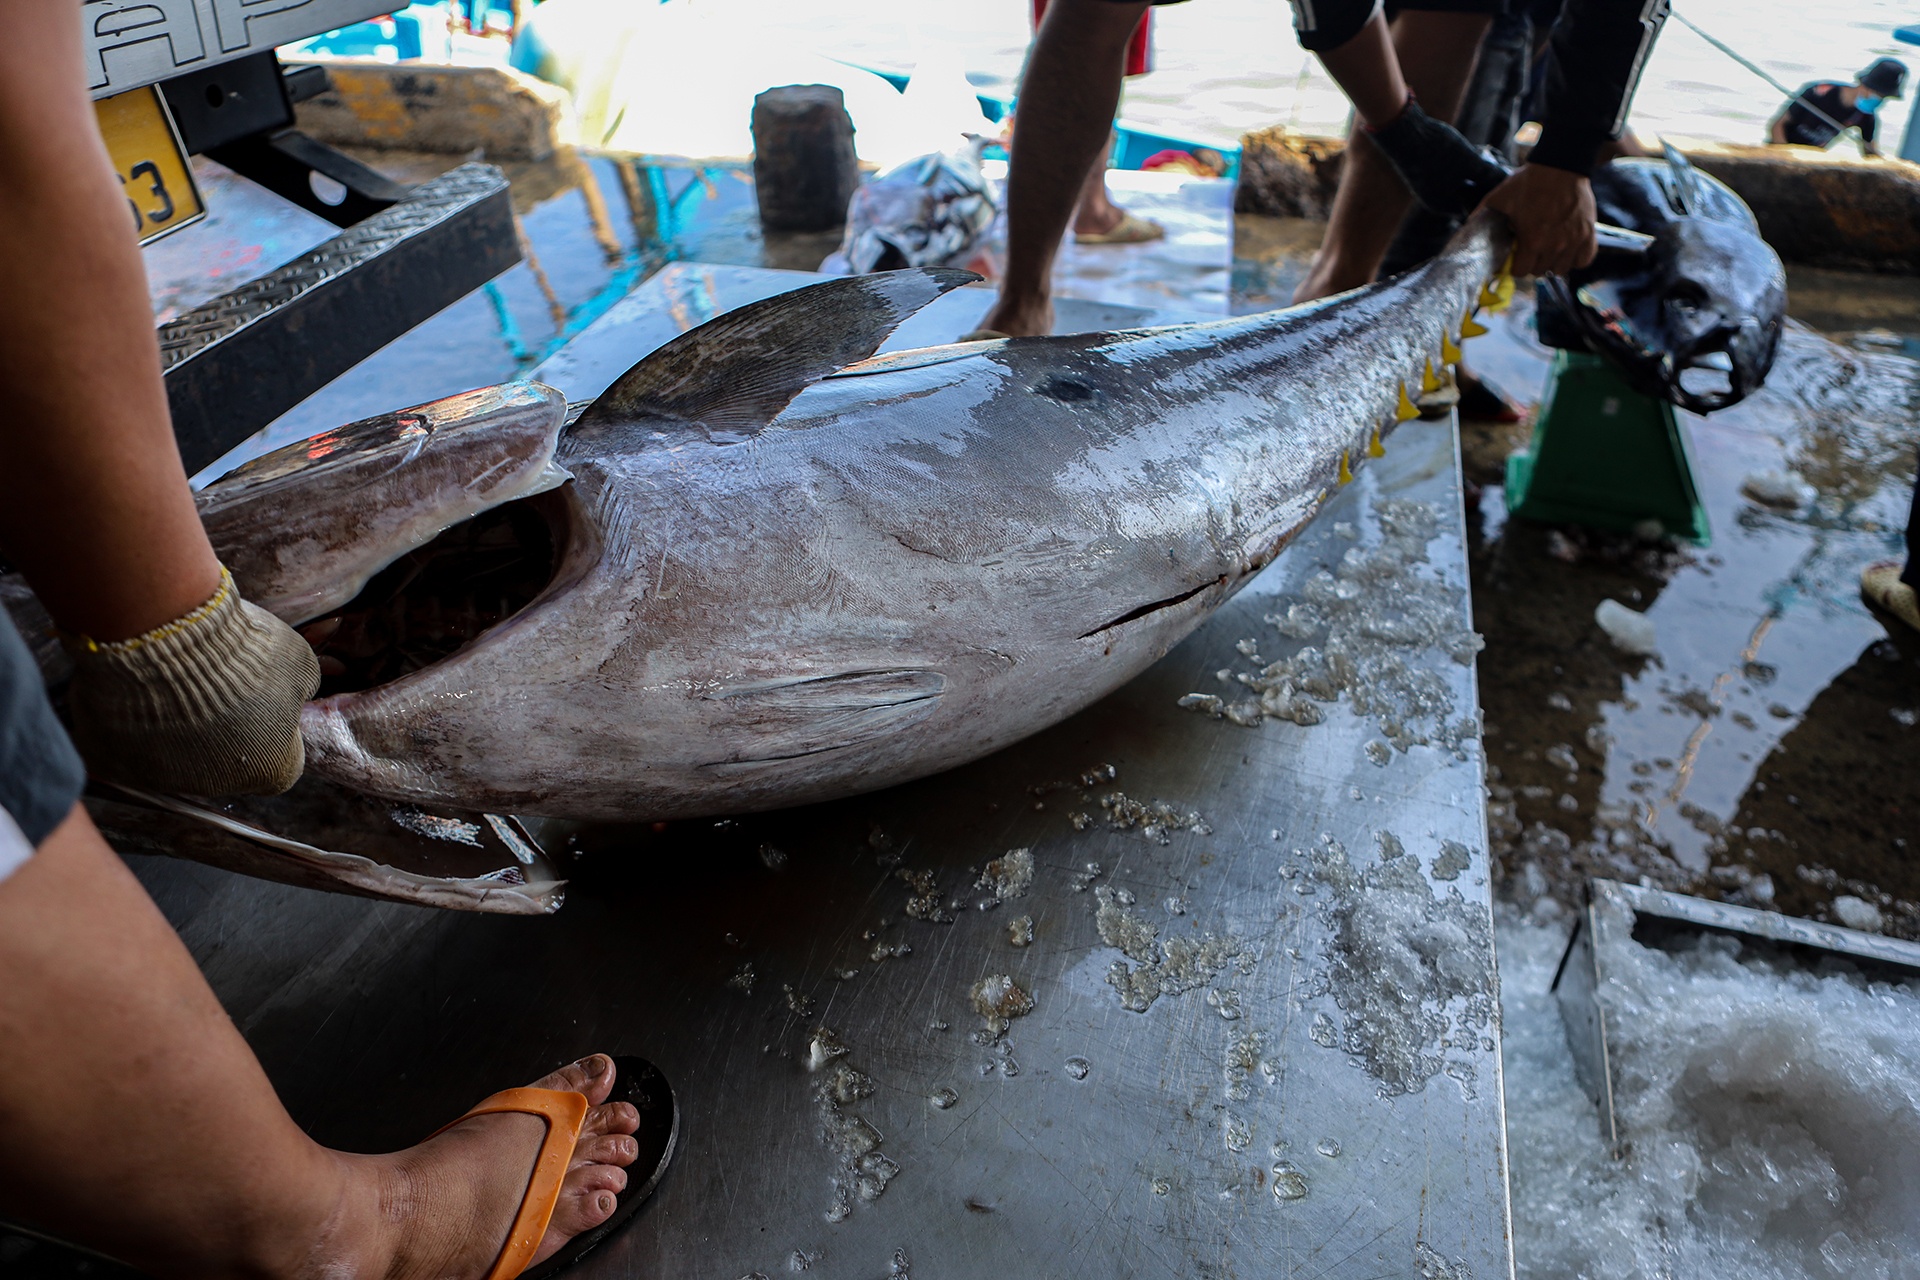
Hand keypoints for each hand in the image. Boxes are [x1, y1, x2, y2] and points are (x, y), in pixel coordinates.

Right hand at [63, 567, 320, 795]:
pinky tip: (135, 688)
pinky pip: (125, 744)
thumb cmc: (242, 650)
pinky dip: (130, 722)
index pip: (280, 764)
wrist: (162, 636)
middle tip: (213, 686)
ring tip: (172, 681)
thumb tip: (300, 692)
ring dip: (175, 728)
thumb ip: (302, 686)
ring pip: (172, 756)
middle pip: (224, 763)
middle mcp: (215, 785)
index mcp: (268, 769)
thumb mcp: (298, 661)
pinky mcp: (111, 761)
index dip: (274, 732)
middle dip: (222, 730)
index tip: (263, 704)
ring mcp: (159, 777)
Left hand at [1480, 164, 1596, 277]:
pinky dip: (1576, 258)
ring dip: (1552, 262)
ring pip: (1561, 269)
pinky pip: (1584, 260)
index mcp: (1532, 241)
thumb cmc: (1528, 182)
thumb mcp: (1498, 199)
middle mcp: (1555, 245)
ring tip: (1547, 248)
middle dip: (1532, 263)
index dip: (1515, 265)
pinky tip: (1567, 249)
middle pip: (1540, 271)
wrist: (1560, 165)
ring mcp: (1574, 240)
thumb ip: (1481, 217)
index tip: (1515, 256)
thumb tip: (1466, 232)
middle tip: (1530, 248)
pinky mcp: (1588, 234)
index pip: (1520, 272)